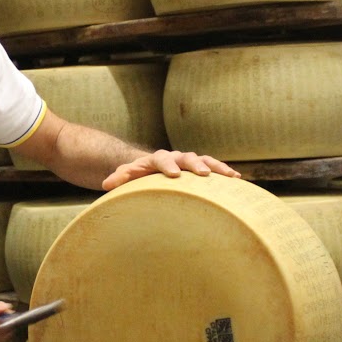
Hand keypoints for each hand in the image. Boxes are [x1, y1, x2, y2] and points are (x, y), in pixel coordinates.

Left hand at [101, 150, 240, 190]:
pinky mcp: (200, 168)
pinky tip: (237, 179)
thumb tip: (105, 184)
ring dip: (217, 167)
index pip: (162, 159)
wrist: (152, 168)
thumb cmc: (140, 176)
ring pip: (205, 160)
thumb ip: (120, 177)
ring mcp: (190, 162)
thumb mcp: (129, 176)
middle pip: (187, 157)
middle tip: (203, 174)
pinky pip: (214, 168)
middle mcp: (176, 157)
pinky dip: (224, 172)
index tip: (174, 175)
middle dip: (196, 164)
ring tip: (230, 176)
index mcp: (157, 159)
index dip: (168, 165)